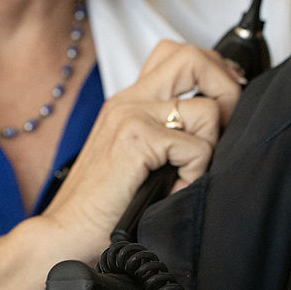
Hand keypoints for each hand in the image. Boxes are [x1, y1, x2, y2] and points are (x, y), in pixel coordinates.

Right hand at [37, 41, 244, 259]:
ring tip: (189, 172)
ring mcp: (131, 116)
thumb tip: (217, 127)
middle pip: (193, 58)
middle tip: (225, 125)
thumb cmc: (102, 205)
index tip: (226, 105)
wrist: (65, 233)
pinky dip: (196, 173)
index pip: (179, 56)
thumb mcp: (136, 156)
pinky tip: (175, 188)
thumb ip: (164, 133)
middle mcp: (130, 100)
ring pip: (207, 108)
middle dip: (225, 87)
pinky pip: (196, 147)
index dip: (213, 73)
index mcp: (130, 100)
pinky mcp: (134, 140)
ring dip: (210, 145)